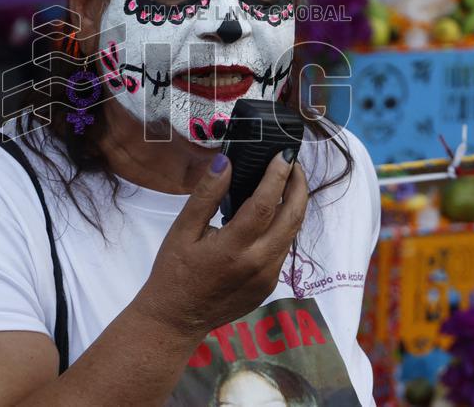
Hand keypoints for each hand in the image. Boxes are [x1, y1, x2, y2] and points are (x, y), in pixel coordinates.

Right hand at [133, 149, 307, 337]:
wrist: (177, 319)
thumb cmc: (174, 271)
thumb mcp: (182, 230)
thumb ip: (206, 195)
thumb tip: (226, 162)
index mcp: (233, 248)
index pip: (265, 204)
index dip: (278, 176)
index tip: (284, 155)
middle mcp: (258, 263)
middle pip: (292, 218)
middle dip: (298, 187)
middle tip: (294, 164)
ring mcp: (268, 277)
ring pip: (291, 234)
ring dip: (294, 206)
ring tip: (286, 183)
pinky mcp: (269, 286)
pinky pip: (283, 249)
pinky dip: (283, 227)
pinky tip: (271, 215)